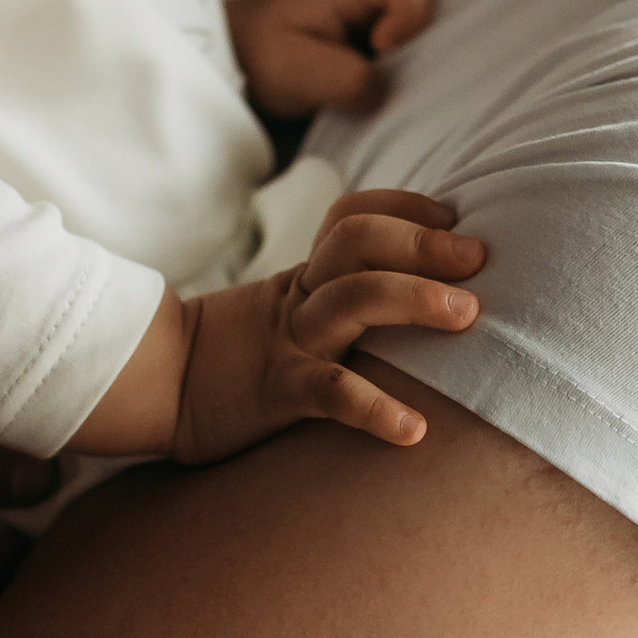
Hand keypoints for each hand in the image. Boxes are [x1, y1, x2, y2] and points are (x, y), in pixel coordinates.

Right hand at [169, 190, 484, 463]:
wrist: (158, 390)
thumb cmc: (235, 358)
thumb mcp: (286, 312)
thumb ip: (338, 296)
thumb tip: (416, 294)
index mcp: (305, 276)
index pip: (352, 215)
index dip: (405, 207)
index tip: (455, 218)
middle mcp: (299, 298)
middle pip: (358, 242)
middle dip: (423, 243)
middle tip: (479, 259)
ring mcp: (289, 342)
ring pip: (353, 299)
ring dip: (415, 299)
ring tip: (467, 316)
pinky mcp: (277, 392)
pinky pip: (331, 394)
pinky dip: (375, 409)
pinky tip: (413, 430)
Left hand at [225, 0, 463, 118]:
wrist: (251, 56)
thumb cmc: (270, 57)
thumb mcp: (295, 72)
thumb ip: (344, 80)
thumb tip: (383, 91)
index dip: (412, 14)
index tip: (383, 49)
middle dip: (454, 3)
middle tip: (426, 51)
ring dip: (448, 20)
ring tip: (425, 62)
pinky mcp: (396, 10)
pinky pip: (437, 5)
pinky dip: (438, 33)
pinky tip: (418, 67)